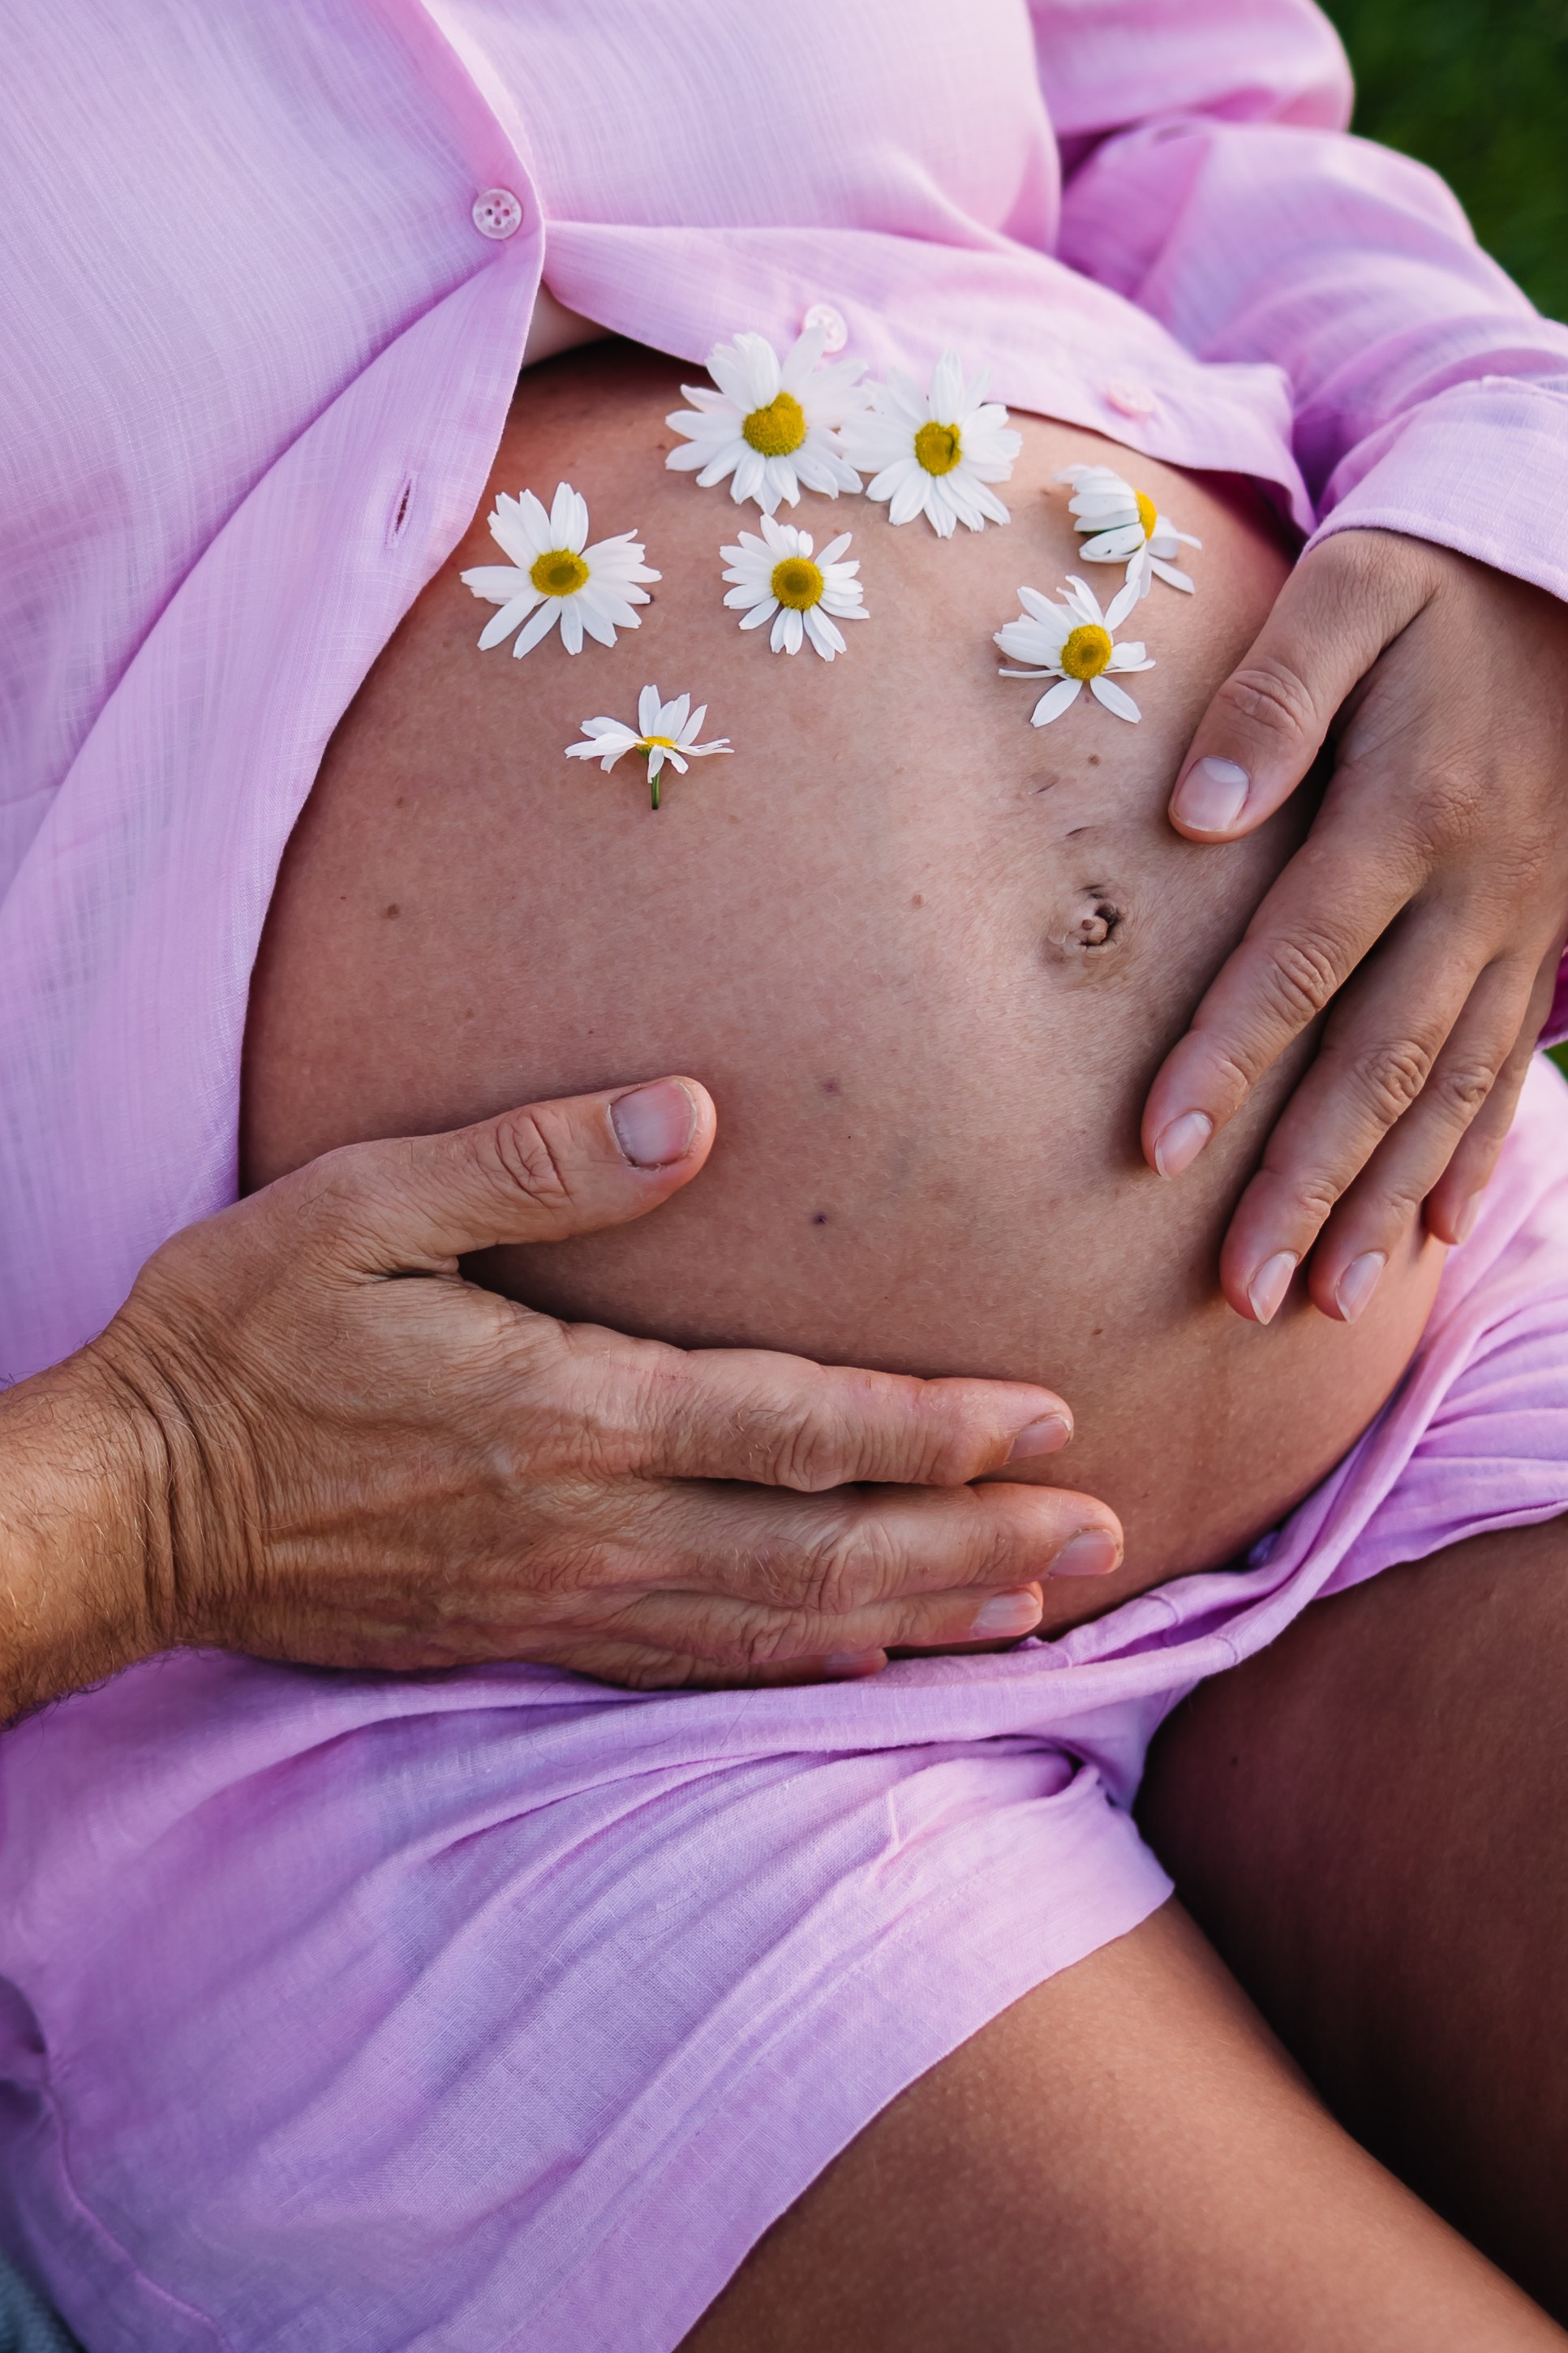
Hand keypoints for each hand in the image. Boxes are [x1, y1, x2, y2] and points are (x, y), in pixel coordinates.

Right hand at [77, 1078, 1119, 1692]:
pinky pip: (699, 1669)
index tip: (1049, 1418)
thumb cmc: (241, 1338)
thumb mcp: (365, 1206)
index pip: (798, 1423)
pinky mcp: (525, 1641)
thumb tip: (696, 1114)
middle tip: (1105, 1536)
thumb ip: (537, 1160)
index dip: (935, 1427)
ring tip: (1034, 1609)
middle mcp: (591, 1527)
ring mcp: (562, 1603)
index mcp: (571, 1411)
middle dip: (975, 1543)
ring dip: (919, 1615)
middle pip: (824, 1547)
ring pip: (781, 1626)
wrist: (133, 1507)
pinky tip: (872, 1661)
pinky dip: (804, 1668)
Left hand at [1142, 530, 1567, 1323]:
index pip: (1300, 958)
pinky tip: (1438, 1233)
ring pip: (1448, 1087)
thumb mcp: (1354, 590)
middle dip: (1308, 1183)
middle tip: (1240, 1290)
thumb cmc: (1439, 582)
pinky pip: (1511, 1064)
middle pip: (1378, 1059)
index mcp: (1409, 812)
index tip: (1158, 1151)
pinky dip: (1475, 1154)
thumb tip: (1196, 816)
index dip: (1229, 1058)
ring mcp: (1523, 925)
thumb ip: (1273, 695)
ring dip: (1386, 1199)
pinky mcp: (1548, 938)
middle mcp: (1474, 891)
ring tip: (1324, 1301)